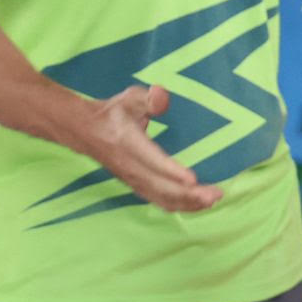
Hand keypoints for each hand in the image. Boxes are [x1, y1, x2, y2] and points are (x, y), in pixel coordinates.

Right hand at [74, 84, 223, 212]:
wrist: (85, 132)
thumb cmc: (113, 113)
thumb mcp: (129, 98)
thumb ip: (147, 98)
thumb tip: (161, 96)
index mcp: (130, 144)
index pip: (153, 161)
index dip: (172, 172)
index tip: (192, 179)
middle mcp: (132, 168)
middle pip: (162, 187)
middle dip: (189, 194)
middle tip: (216, 194)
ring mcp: (134, 181)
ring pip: (162, 199)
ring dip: (188, 203)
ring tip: (212, 200)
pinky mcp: (137, 187)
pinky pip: (160, 201)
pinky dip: (180, 205)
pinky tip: (197, 205)